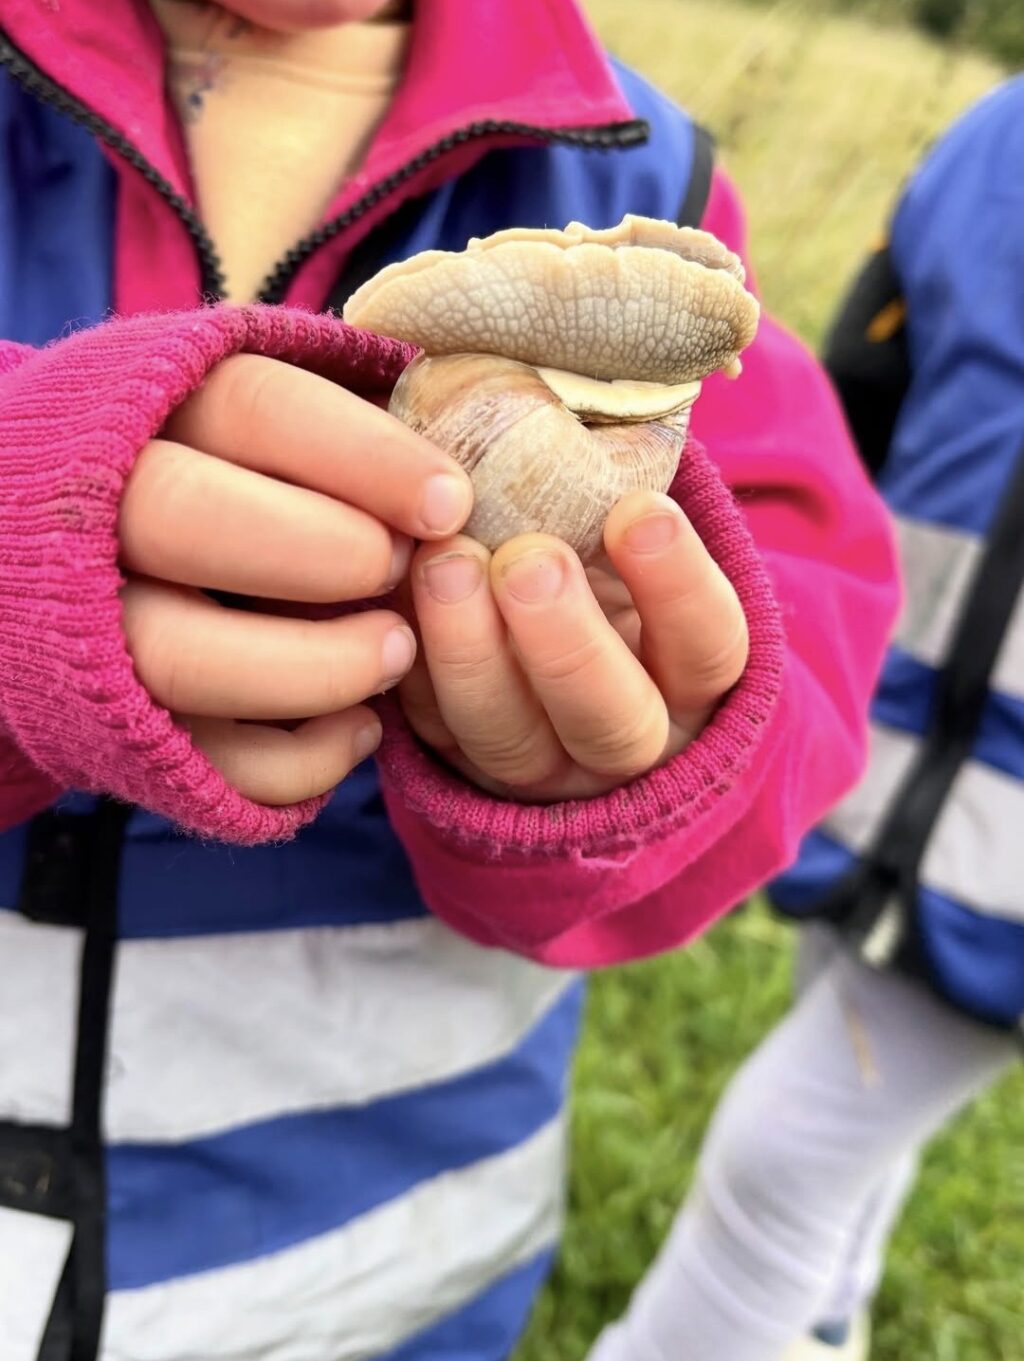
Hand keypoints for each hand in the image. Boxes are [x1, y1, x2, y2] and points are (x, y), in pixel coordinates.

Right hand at [118, 355, 471, 803]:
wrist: (83, 562)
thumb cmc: (225, 480)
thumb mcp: (269, 426)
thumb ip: (345, 430)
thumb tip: (460, 457)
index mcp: (153, 409)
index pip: (253, 408)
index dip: (364, 456)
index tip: (451, 501)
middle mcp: (99, 510)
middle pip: (183, 514)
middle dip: (322, 550)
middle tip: (400, 569)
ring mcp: (92, 625)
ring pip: (176, 655)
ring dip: (313, 664)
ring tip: (396, 652)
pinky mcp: (115, 725)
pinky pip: (198, 758)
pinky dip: (296, 761)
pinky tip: (362, 726)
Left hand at [399, 491, 748, 800]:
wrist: (547, 638)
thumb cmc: (600, 554)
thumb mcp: (628, 521)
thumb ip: (628, 469)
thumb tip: (622, 365)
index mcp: (690, 675)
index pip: (708, 646)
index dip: (677, 587)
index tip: (637, 511)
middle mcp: (626, 736)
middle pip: (611, 719)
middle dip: (567, 643)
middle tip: (527, 560)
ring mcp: (539, 762)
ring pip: (511, 741)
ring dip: (472, 654)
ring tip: (445, 563)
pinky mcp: (458, 758)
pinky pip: (432, 729)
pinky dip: (409, 663)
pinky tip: (393, 590)